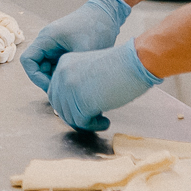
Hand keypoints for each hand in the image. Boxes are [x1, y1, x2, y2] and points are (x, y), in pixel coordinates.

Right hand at [21, 0, 130, 92]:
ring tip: (71, 88)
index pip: (28, 61)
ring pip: (46, 68)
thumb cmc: (96, 28)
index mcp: (46, 38)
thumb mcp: (84, 51)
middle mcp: (47, 42)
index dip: (36, 77)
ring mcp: (55, 46)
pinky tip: (76, 82)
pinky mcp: (64, 49)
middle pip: (36, 67)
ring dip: (55, 79)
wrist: (108, 14)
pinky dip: (63, 75)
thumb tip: (66, 90)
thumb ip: (72, 70)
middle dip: (47, 81)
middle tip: (64, 92)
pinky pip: (57, 66)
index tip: (53, 87)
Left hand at [46, 39, 161, 131]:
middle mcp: (62, 75)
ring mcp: (70, 88)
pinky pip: (82, 123)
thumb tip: (73, 109)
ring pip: (70, 117)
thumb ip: (78, 85)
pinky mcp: (82, 101)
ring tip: (102, 121)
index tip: (83, 112)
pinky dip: (94, 127)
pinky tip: (106, 122)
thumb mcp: (90, 71)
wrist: (134, 63)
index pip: (56, 93)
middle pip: (60, 107)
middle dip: (75, 117)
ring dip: (86, 123)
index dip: (68, 107)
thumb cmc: (120, 67)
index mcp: (64, 64)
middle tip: (92, 120)